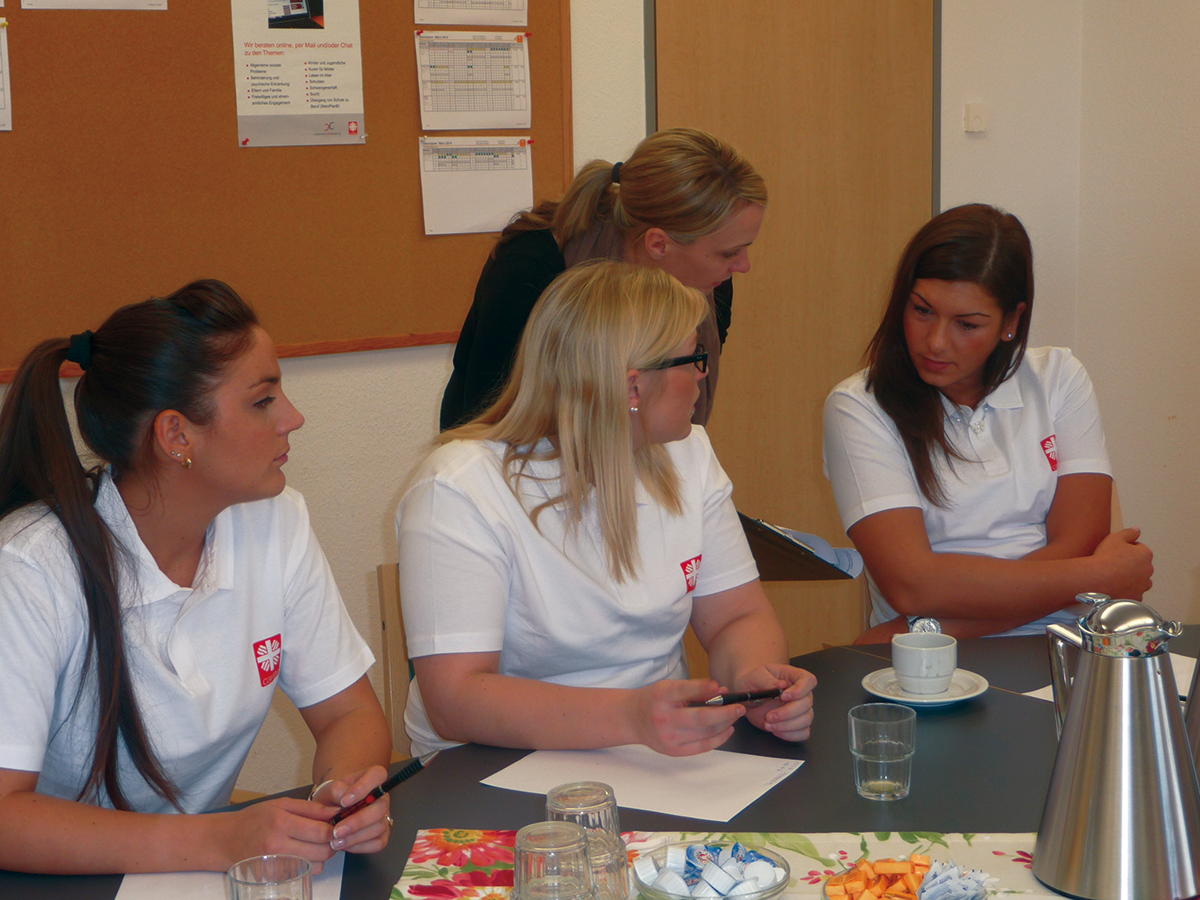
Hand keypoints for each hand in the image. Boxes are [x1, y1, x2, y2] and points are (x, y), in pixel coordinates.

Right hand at [214, 797, 339, 871]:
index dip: (334, 829)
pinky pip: (303, 873)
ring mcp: (275, 864)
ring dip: (321, 856)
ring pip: (316, 866)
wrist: (225, 840)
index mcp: (281, 822)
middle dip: (331, 844)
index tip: (336, 825)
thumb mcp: (280, 804)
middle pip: (322, 851)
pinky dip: (308, 865)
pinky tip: (301, 854)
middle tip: (328, 836)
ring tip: (312, 845)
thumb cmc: (253, 819)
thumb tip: (334, 812)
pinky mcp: (274, 876)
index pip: (321, 832)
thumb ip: (310, 808)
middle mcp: (278, 845)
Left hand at [311, 765, 391, 853]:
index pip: (378, 775)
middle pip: (380, 808)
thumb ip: (336, 790)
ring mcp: (384, 816)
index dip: (364, 787)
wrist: (330, 811)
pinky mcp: (382, 834)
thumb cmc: (333, 797)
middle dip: (358, 822)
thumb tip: (344, 797)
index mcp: (372, 778)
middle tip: (337, 831)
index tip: (344, 801)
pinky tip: (344, 844)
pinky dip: (360, 846)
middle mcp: (382, 797)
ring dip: (356, 837)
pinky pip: (378, 843)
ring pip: (379, 827)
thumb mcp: (328, 789)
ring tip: (335, 841)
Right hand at [629, 678, 742, 755]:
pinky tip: (727, 729)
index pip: (685, 691)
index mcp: (662, 696)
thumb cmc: (654, 700)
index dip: (704, 688)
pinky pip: (702, 746)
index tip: (720, 686)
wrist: (632, 719)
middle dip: (725, 713)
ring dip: (725, 724)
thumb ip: (693, 688)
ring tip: (735, 716)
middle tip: (739, 707)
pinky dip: (718, 738)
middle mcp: (664, 718)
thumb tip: (720, 691)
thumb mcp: (669, 687)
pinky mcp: (674, 751)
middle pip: (701, 718)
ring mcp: (669, 737)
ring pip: (705, 733)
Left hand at [734, 664, 816, 741]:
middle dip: (787, 712)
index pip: (808, 680)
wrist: (748, 696)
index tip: (784, 696)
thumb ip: (767, 680)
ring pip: (806, 719)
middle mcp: (800, 693)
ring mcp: (800, 709)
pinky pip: (803, 732)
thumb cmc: (753, 682)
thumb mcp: (755, 676)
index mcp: (793, 676)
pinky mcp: (796, 724)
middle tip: (769, 716)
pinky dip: (790, 734)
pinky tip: (775, 731)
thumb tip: (781, 685)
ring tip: (768, 724)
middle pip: (807, 703)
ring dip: (787, 725)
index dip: (800, 689)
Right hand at [1092, 527, 1152, 599]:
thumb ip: (1128, 532)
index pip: (1140, 548)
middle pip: (1141, 565)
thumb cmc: (1105, 559)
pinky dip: (1127, 590)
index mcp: (1145, 554)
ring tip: (1115, 576)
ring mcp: (1142, 585)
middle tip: (1114, 563)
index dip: (1127, 549)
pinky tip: (1115, 586)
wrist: (1096, 579)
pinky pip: (1134, 592)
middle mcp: (1148, 570)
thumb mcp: (1114, 538)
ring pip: (1140, 580)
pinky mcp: (1135, 597)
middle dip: (1131, 564)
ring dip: (1131, 578)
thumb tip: (1137, 530)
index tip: (1116, 552)